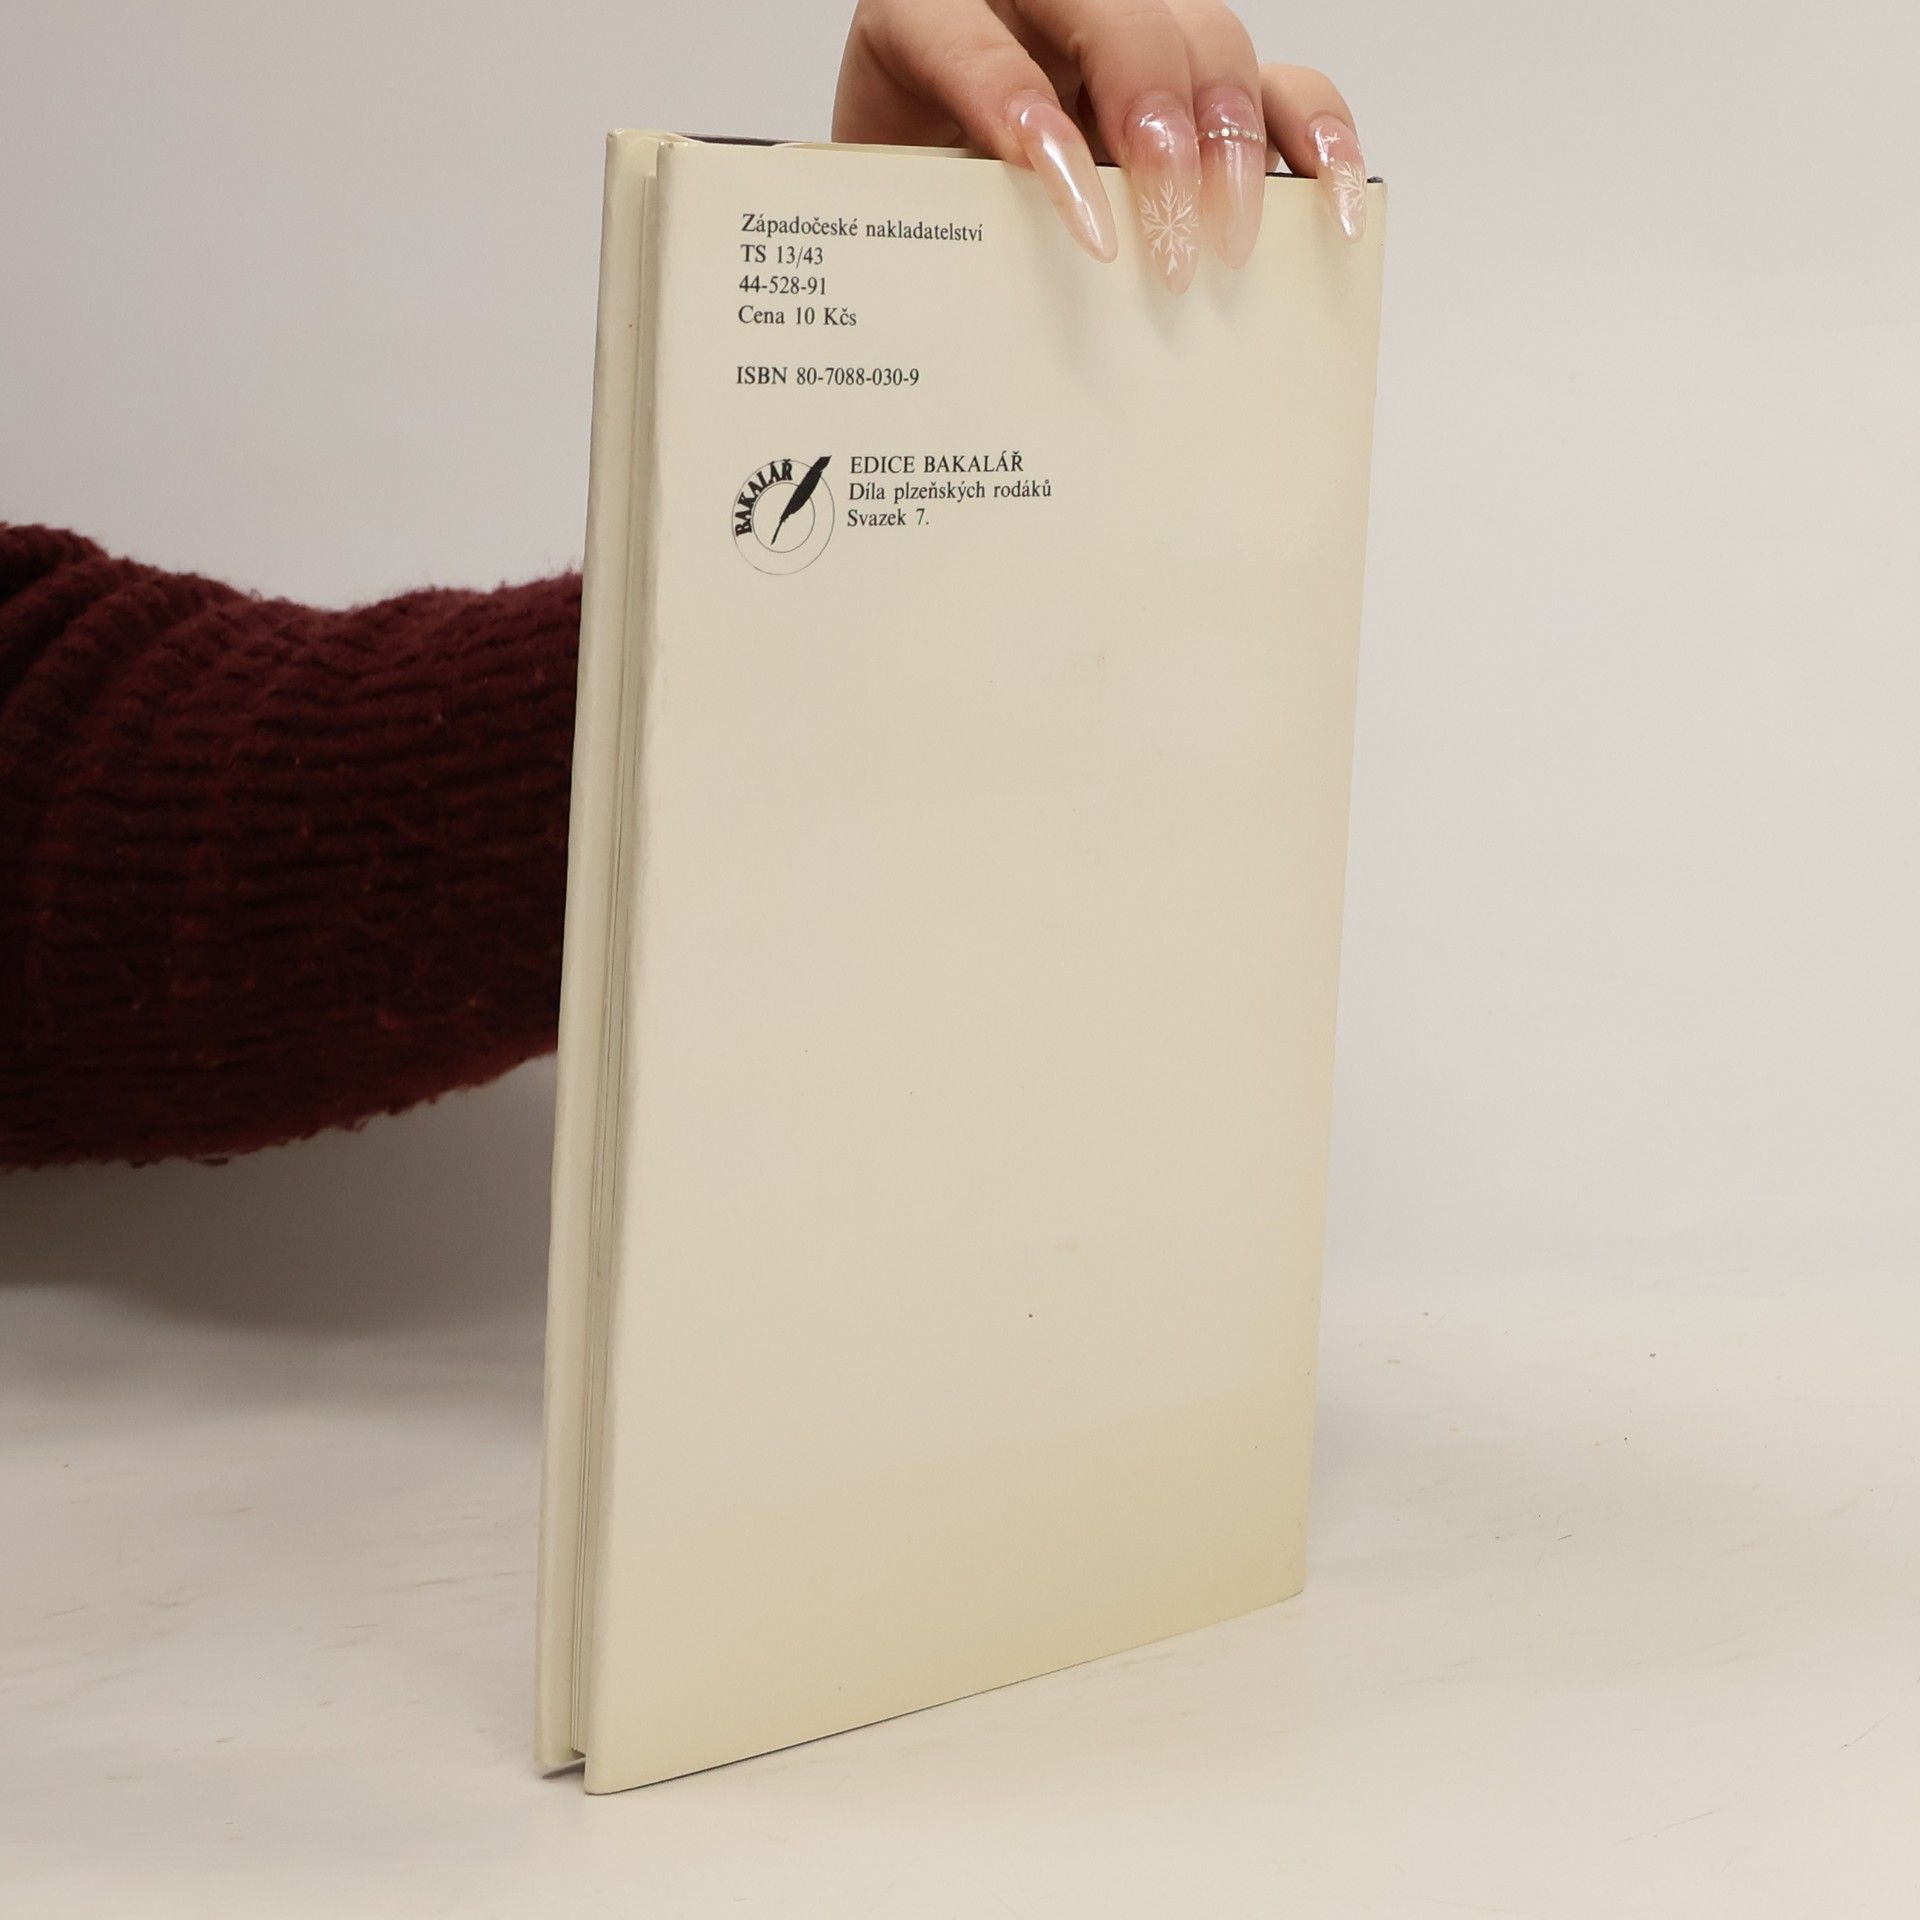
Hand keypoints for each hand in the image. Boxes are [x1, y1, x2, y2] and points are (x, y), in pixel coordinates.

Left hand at [833, 0, 1366, 291]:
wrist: (916, 223)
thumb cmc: (903, 219)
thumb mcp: (893, 227)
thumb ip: (928, 231)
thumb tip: (991, 322)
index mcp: (925, 19)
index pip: (975, 44)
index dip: (1027, 121)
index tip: (1080, 223)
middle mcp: (1038, 7)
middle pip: (1122, 21)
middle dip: (1158, 132)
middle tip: (1168, 249)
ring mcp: (1126, 41)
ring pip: (1208, 40)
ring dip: (1230, 144)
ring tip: (1228, 246)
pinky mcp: (1196, 88)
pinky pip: (1278, 84)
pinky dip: (1313, 136)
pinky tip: (1328, 200)